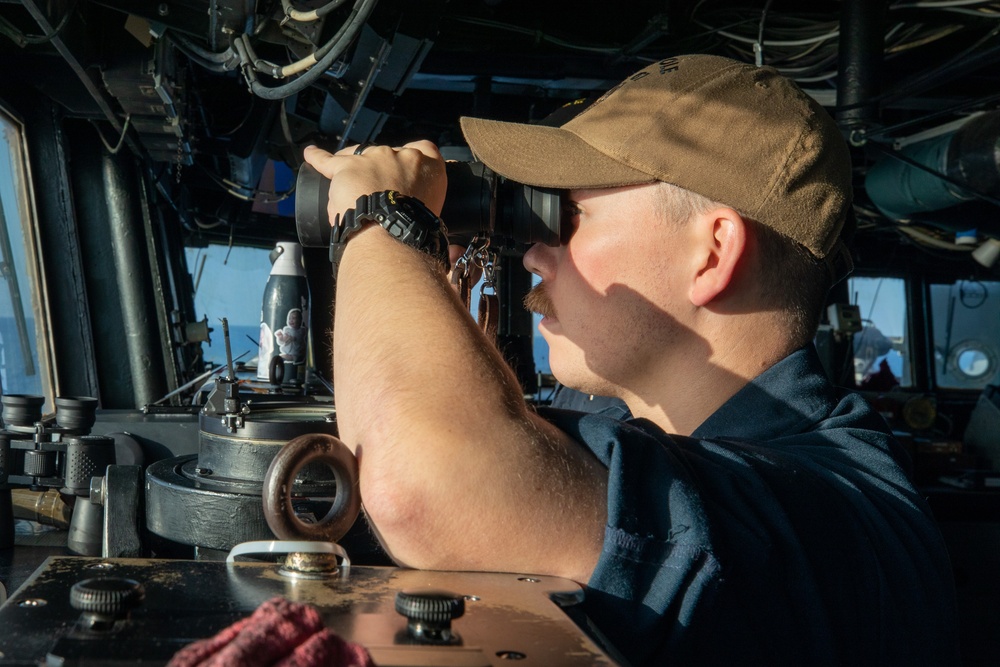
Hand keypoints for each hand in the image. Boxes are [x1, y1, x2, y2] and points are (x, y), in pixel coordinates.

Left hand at [302, 142, 446, 227]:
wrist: (391, 232)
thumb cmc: (413, 228)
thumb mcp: (432, 211)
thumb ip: (424, 199)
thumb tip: (411, 206)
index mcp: (428, 166)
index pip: (425, 149)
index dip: (413, 157)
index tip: (407, 167)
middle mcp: (402, 155)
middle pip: (388, 154)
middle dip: (382, 170)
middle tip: (377, 192)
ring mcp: (373, 157)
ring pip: (359, 155)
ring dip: (354, 168)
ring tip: (348, 184)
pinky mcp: (347, 166)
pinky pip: (327, 160)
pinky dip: (317, 157)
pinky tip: (310, 154)